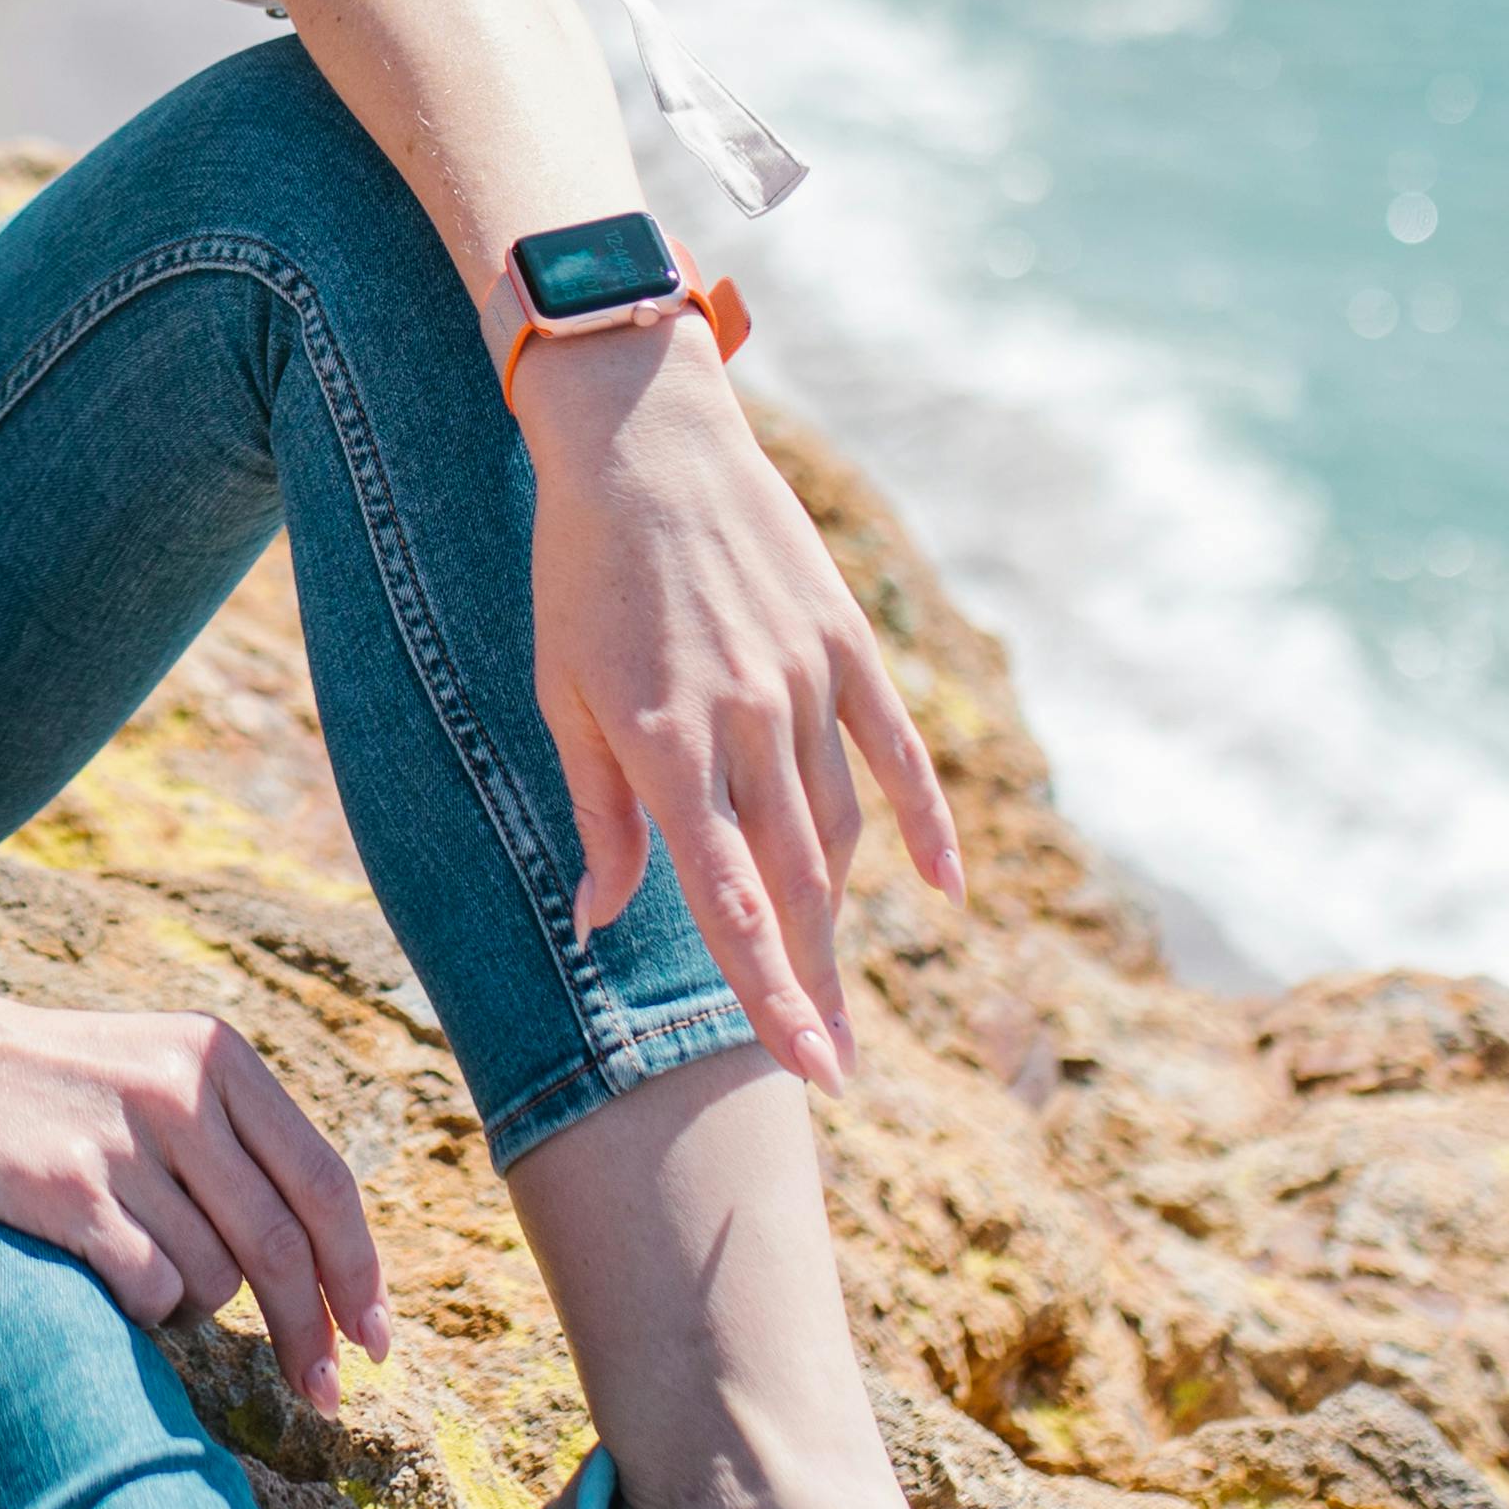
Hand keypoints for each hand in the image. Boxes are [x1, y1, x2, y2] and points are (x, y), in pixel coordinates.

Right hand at [0, 981, 395, 1414]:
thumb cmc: (34, 1083)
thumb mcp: (147, 1072)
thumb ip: (231, 1142)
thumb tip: (321, 1269)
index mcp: (216, 1053)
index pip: (325, 1182)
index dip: (362, 1273)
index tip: (376, 1344)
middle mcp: (181, 1087)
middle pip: (285, 1247)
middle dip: (311, 1335)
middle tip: (322, 1396)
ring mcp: (122, 1138)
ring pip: (214, 1279)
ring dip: (192, 1305)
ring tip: (136, 1267)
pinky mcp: (64, 1190)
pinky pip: (149, 1290)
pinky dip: (141, 1307)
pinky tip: (100, 1272)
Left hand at [517, 325, 965, 1088]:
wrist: (641, 437)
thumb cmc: (579, 573)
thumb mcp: (562, 695)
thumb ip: (598, 815)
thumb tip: (600, 924)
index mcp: (665, 746)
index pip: (729, 903)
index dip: (771, 996)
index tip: (806, 1071)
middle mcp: (744, 722)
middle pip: (796, 885)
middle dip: (813, 985)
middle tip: (832, 1071)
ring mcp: (803, 681)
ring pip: (840, 826)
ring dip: (840, 914)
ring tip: (834, 985)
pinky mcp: (843, 642)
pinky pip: (897, 750)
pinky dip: (925, 821)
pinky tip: (945, 889)